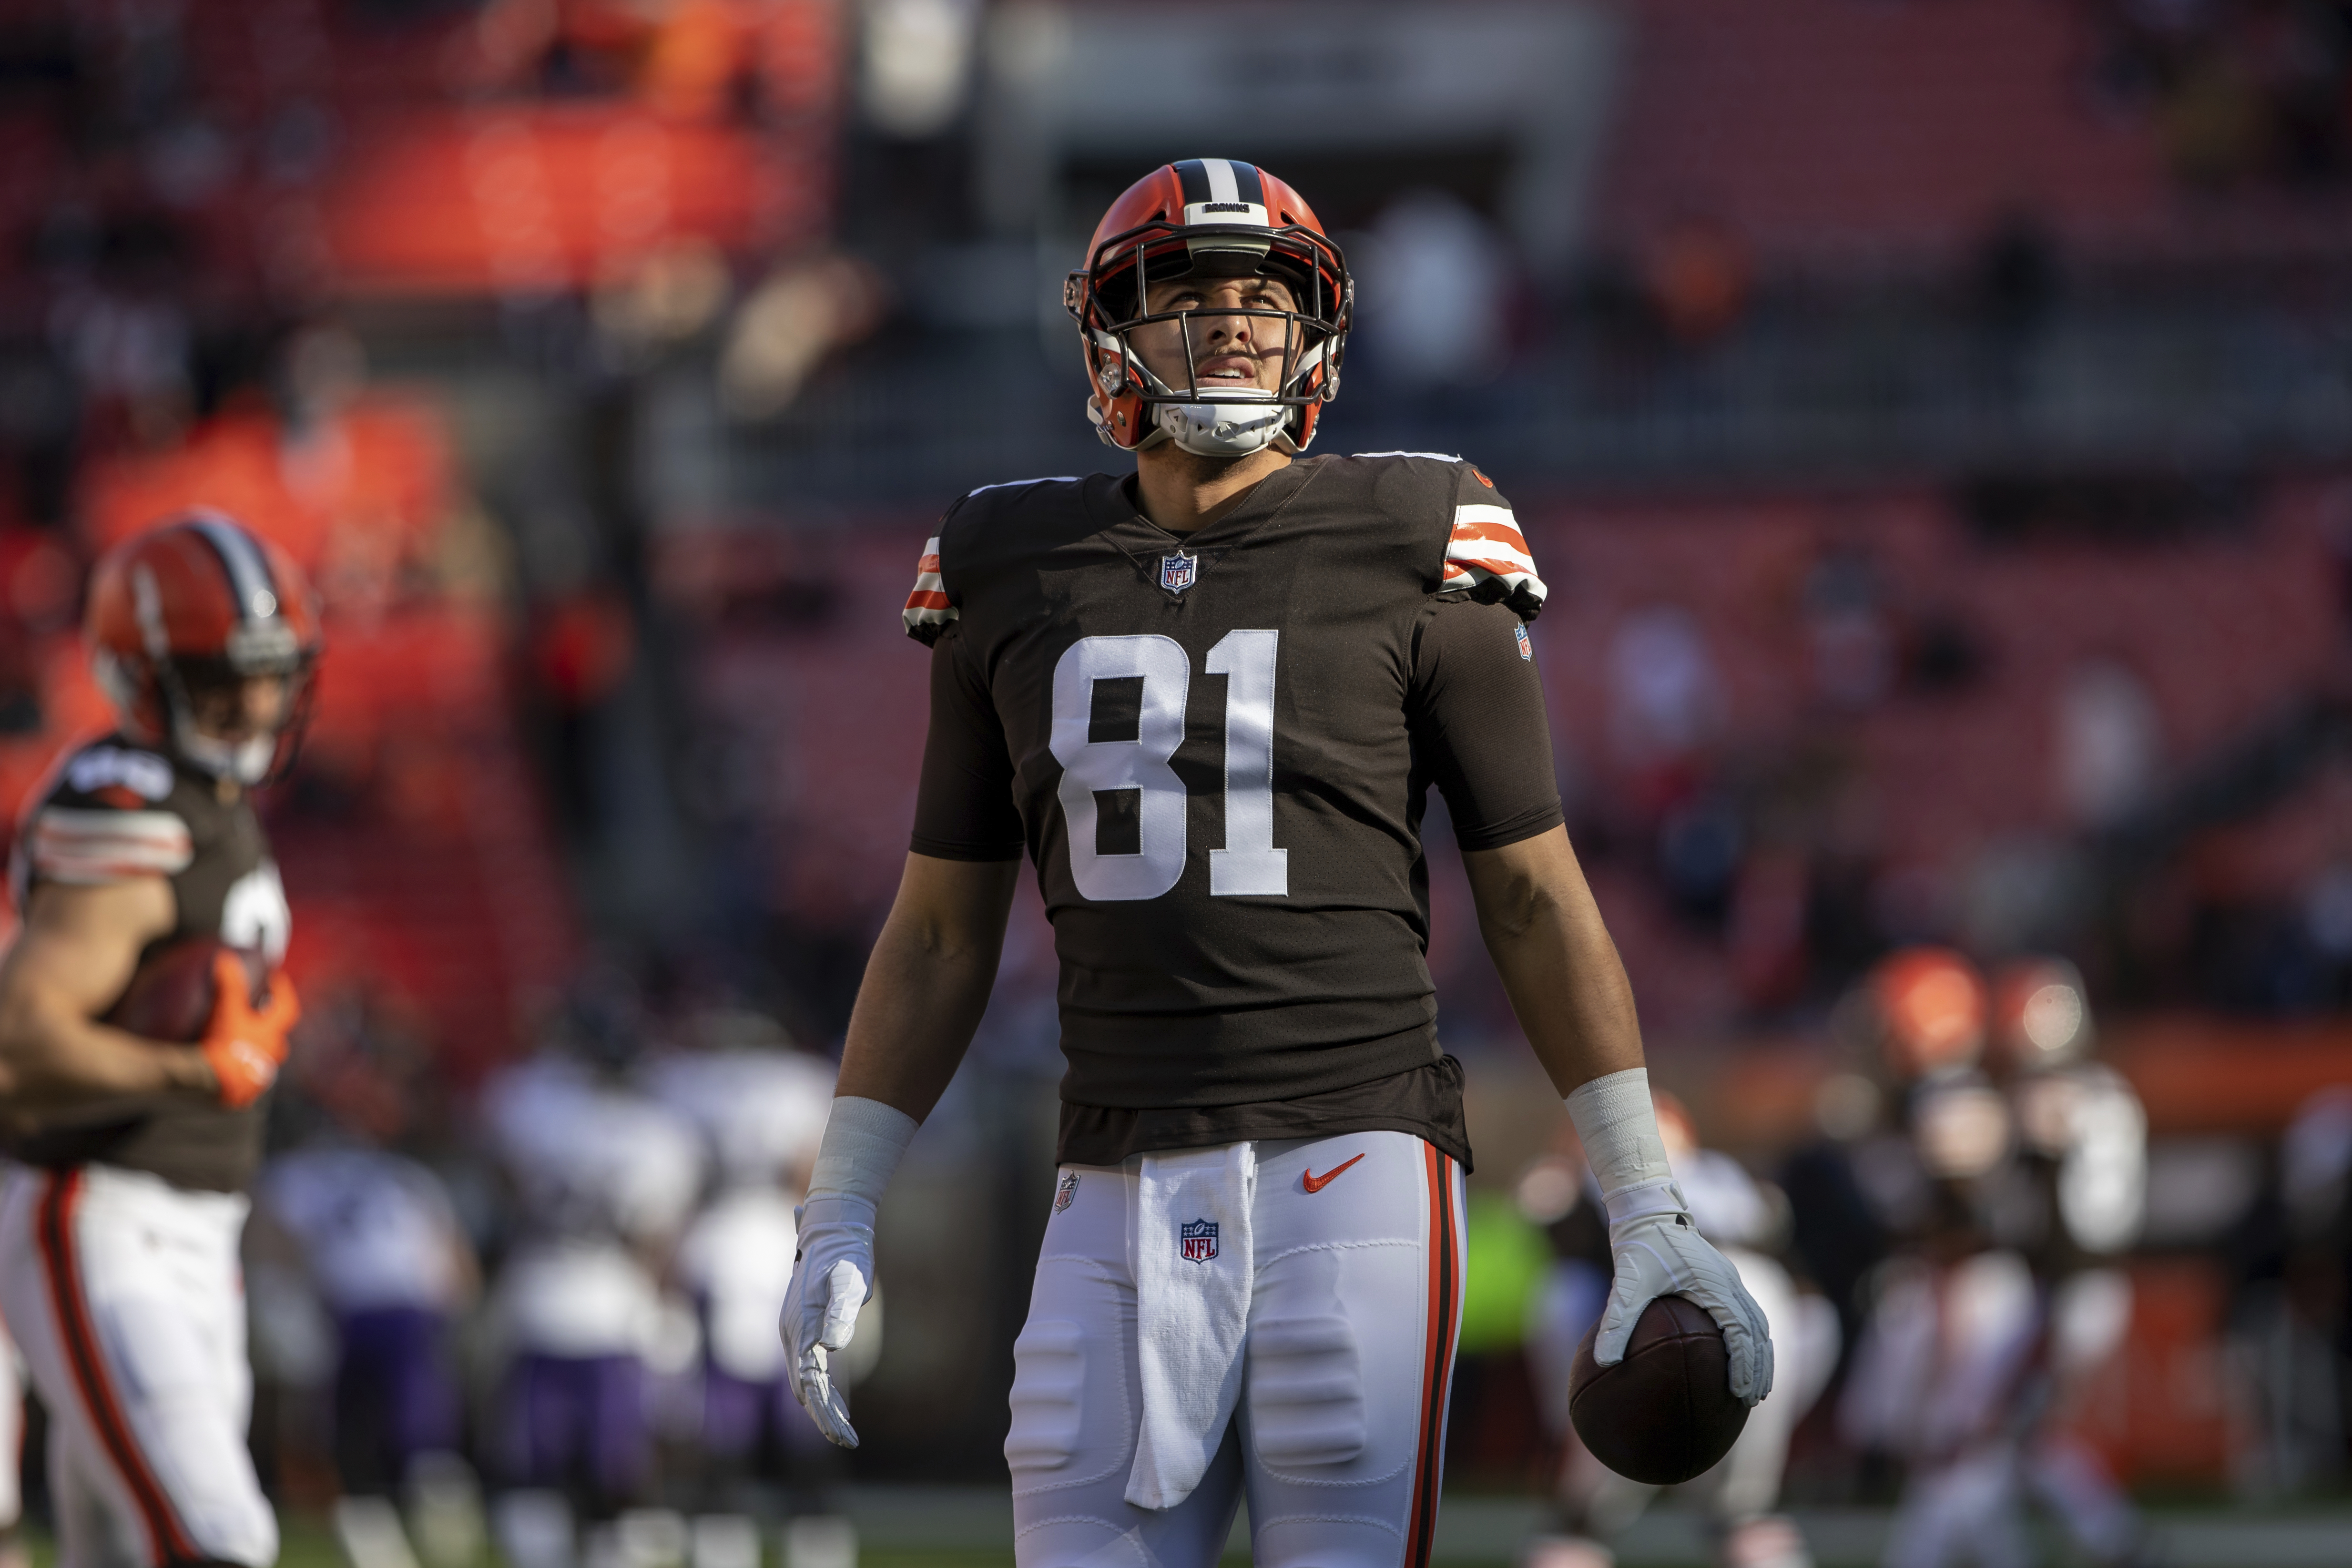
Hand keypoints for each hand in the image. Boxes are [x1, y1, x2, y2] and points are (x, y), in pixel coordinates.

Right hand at [200, 954, 297, 1108]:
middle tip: (255, 1016)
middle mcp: (271, 1055)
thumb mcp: (226, 1010)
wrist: (212, 1084)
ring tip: (239, 1044)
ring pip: (263, 1060)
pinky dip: (239, 1072)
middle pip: (277, 1037)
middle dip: (268, 1026)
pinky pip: (247, 1081)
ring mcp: (260, 1077)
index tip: (276, 981)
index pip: (287, 1008)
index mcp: (272, 1033)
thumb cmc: (224, 1045)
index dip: (283, 992)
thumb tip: (226, 959)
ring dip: (255, 1051)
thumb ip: (228, 984)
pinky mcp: (245, 1095)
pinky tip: (225, 1070)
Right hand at [781, 1193, 875, 1447]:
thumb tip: (831, 1345)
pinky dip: (822, 1390)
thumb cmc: (846, 1254)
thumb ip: (841, 1310)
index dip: (824, 1411)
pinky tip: (836, 1405)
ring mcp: (795, 1332)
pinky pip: (810, 1367)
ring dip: (823, 1408)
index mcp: (800, 1326)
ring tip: (845, 1434)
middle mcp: (792, 1333)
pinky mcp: (802, 1328)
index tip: (842, 1434)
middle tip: (849, 1441)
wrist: (833, 1229)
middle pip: (805, 1387)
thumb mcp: (850, 1280)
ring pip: (805, 1381)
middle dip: (824, 1417)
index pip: (810, 1381)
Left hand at [1595, 1179, 1773, 1405]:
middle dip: (1760, 1367)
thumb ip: (1616, 1322)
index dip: (1744, 1365)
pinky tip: (1740, 1356)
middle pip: (1758, 1331)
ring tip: (1755, 1387)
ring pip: (1758, 1322)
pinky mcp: (1722, 1278)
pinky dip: (1751, 1337)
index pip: (1740, 1332)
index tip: (1740, 1393)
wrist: (1646, 1210)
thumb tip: (1603, 1362)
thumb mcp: (1626, 1284)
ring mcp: (1729, 1279)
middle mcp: (1730, 1282)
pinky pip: (1747, 1311)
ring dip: (1760, 1354)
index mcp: (1714, 1285)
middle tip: (1753, 1401)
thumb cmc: (1638, 1246)